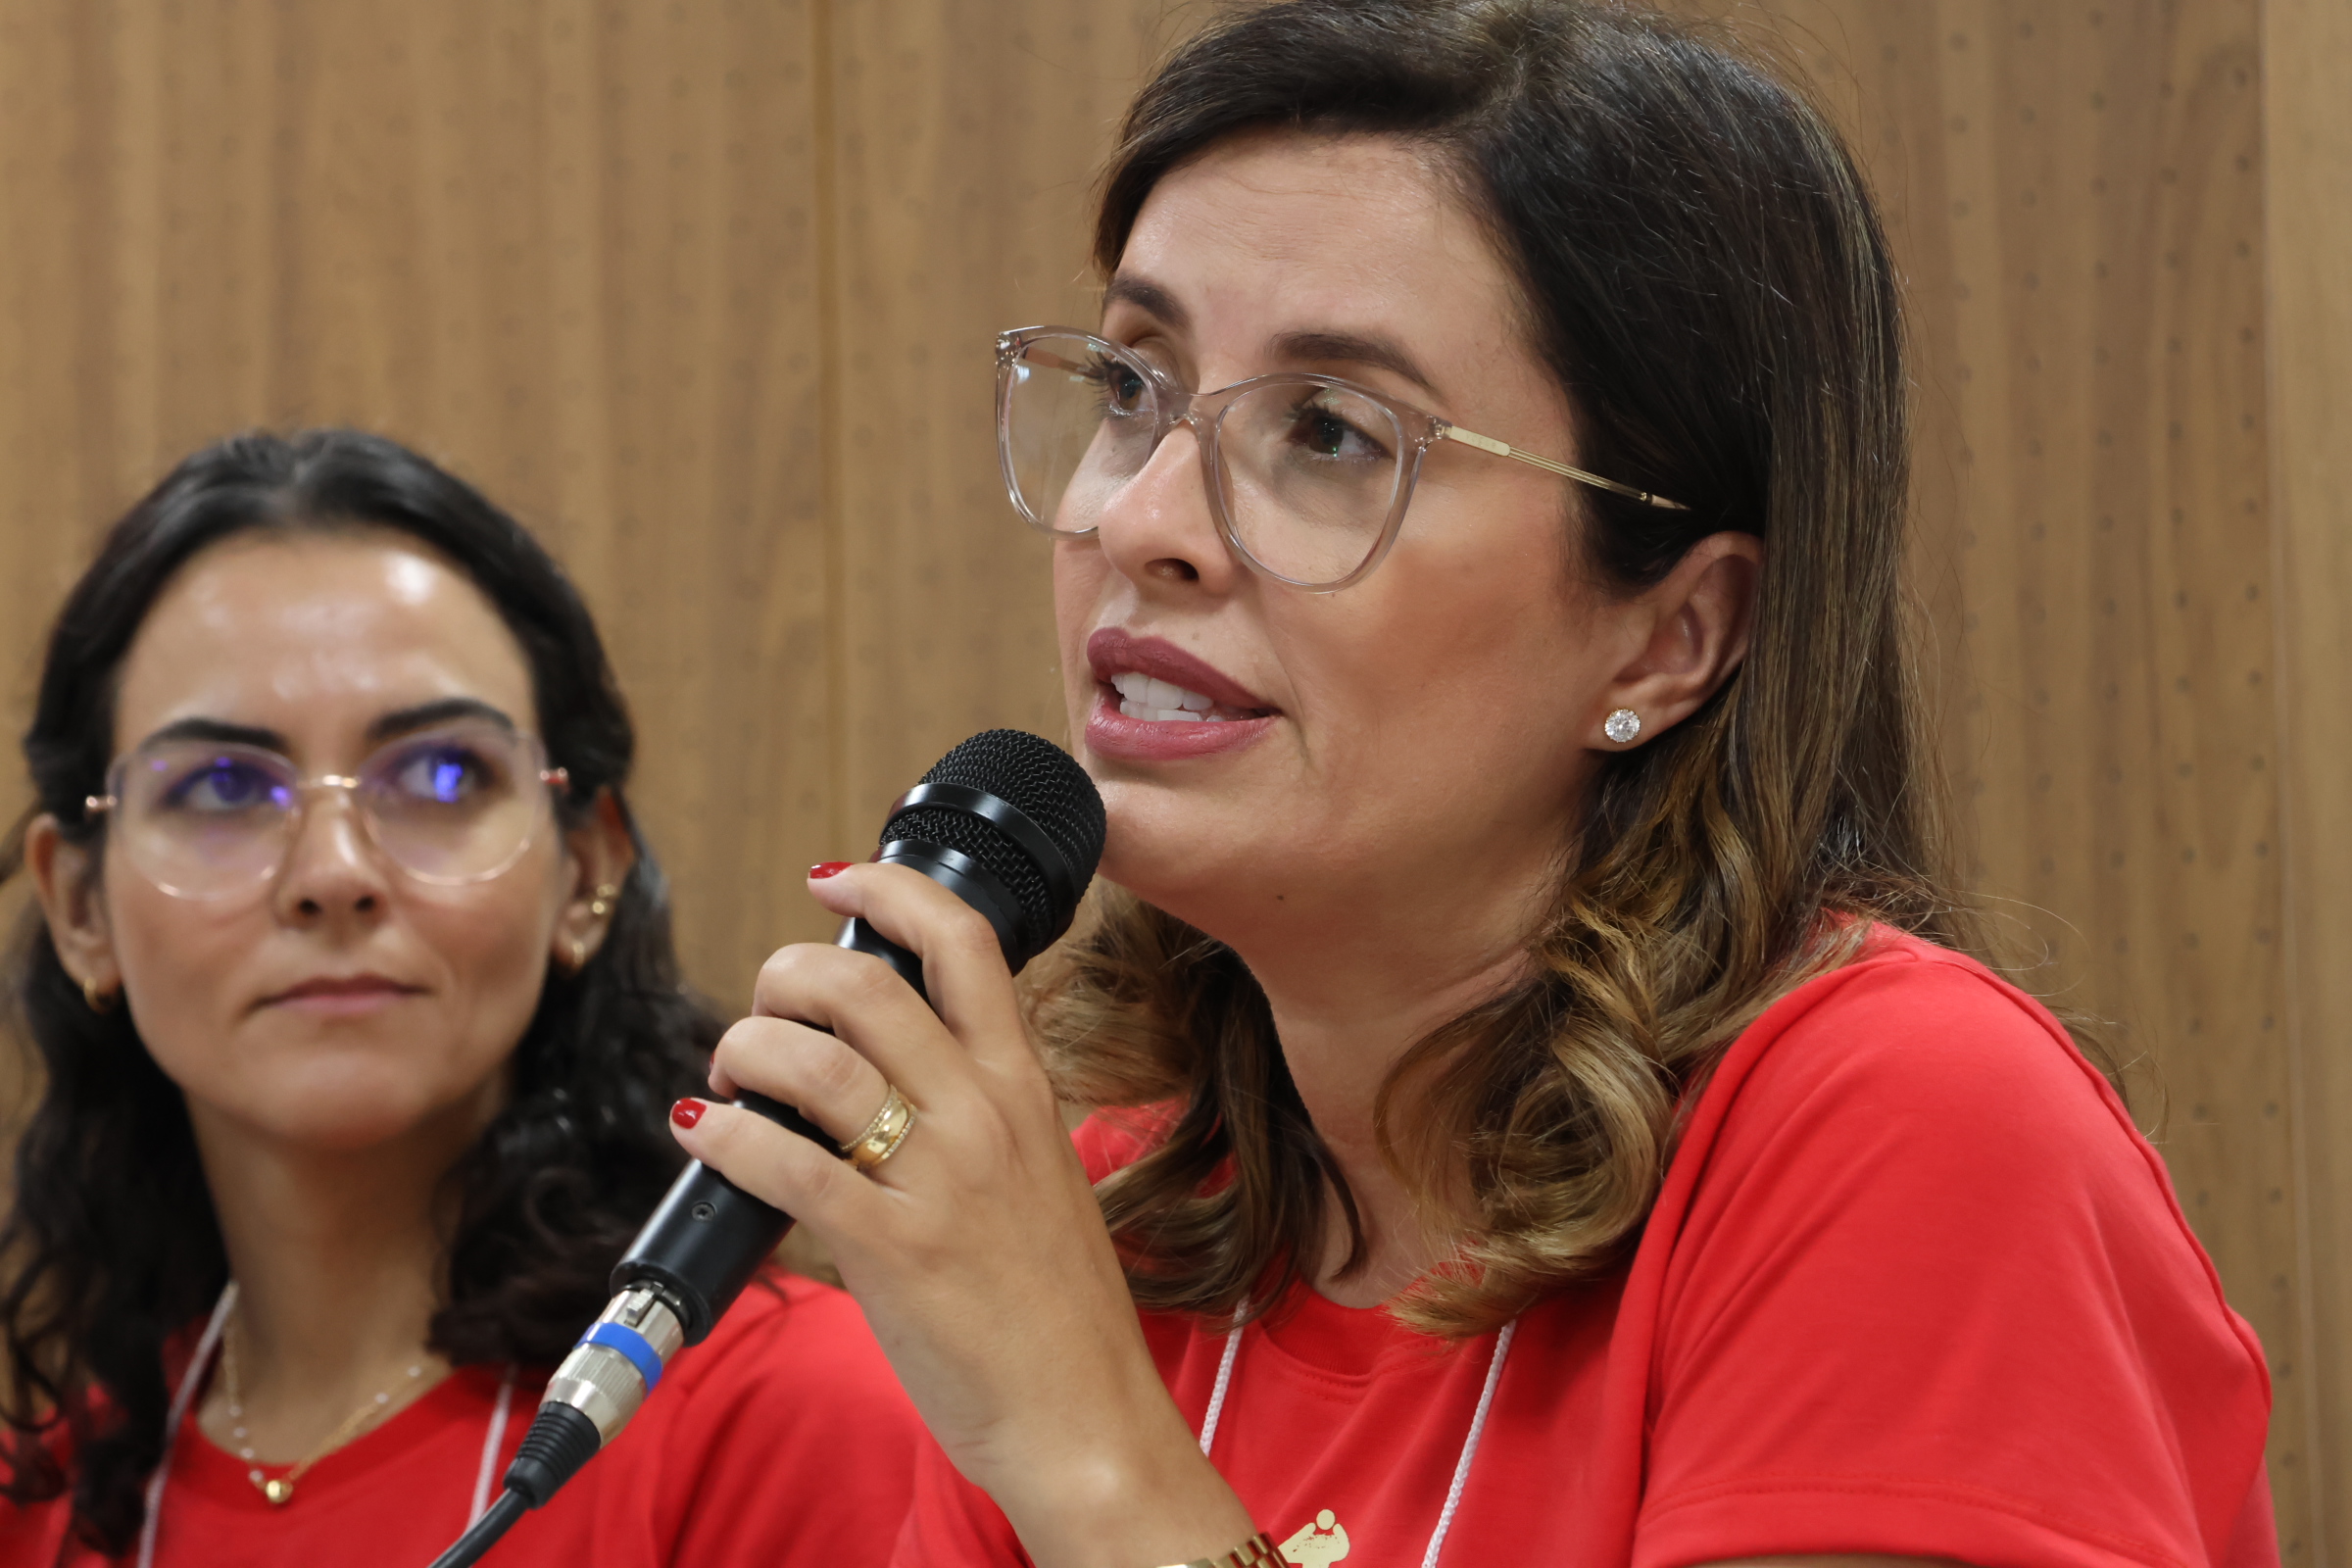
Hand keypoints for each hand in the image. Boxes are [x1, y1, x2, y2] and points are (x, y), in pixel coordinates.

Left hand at [670, 863, 1257, 1567]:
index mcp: (1024, 1088)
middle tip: (763, 1010)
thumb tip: (882, 1076)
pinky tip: (706, 1133)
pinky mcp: (894, 1251)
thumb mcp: (1040, 1176)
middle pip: (866, 987)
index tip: (833, 877)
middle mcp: (985, 1116)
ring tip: (727, 1075)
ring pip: (816, 1062)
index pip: (963, 943)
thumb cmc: (1056, 1309)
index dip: (888, 889)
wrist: (1086, 1416)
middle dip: (787, 976)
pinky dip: (727, 1135)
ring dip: (746, 1050)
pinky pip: (786, 1164)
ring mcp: (940, 1180)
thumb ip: (977, 1117)